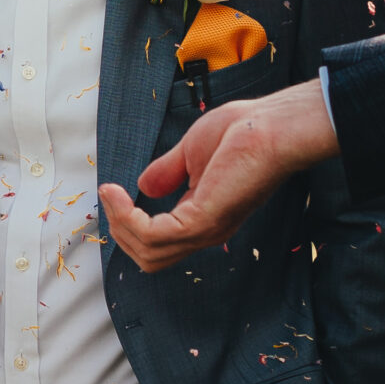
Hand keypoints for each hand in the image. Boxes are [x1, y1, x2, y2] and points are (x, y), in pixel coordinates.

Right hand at [99, 78, 337, 270]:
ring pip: (147, 252)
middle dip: (120, 230)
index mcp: (206, 217)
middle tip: (109, 196)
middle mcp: (206, 231)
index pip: (160, 243)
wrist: (275, 126)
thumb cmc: (247, 131)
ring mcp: (205, 230)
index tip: (113, 192)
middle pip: (150, 257)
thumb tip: (142, 187)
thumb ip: (168, 173)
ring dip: (119, 223)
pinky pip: (152, 235)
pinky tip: (118, 193)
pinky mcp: (202, 222)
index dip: (130, 223)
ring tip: (110, 193)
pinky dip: (127, 217)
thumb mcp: (191, 153)